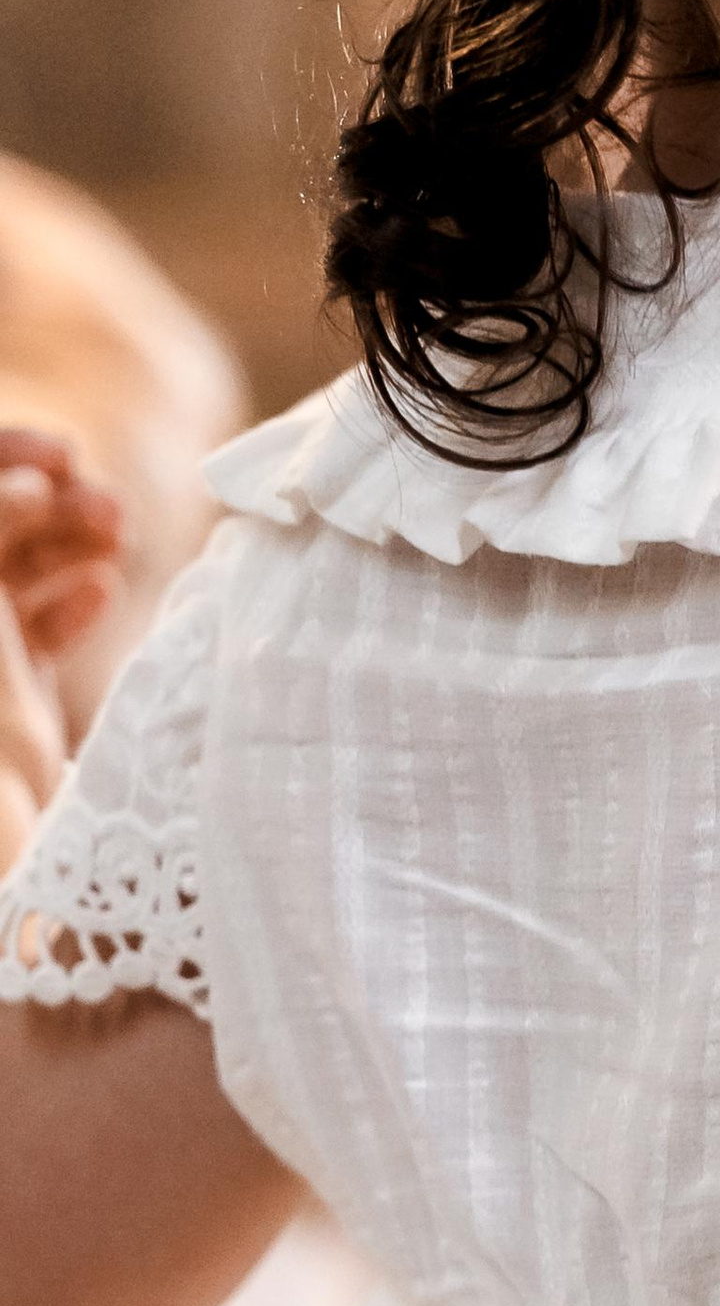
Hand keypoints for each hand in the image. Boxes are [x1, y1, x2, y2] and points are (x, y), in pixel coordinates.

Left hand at [0, 431, 117, 873]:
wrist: (8, 846)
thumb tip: (29, 482)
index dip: (7, 459)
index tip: (63, 458)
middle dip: (48, 501)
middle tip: (107, 499)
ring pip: (16, 569)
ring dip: (71, 541)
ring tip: (122, 537)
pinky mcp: (4, 695)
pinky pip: (34, 625)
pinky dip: (71, 599)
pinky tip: (104, 590)